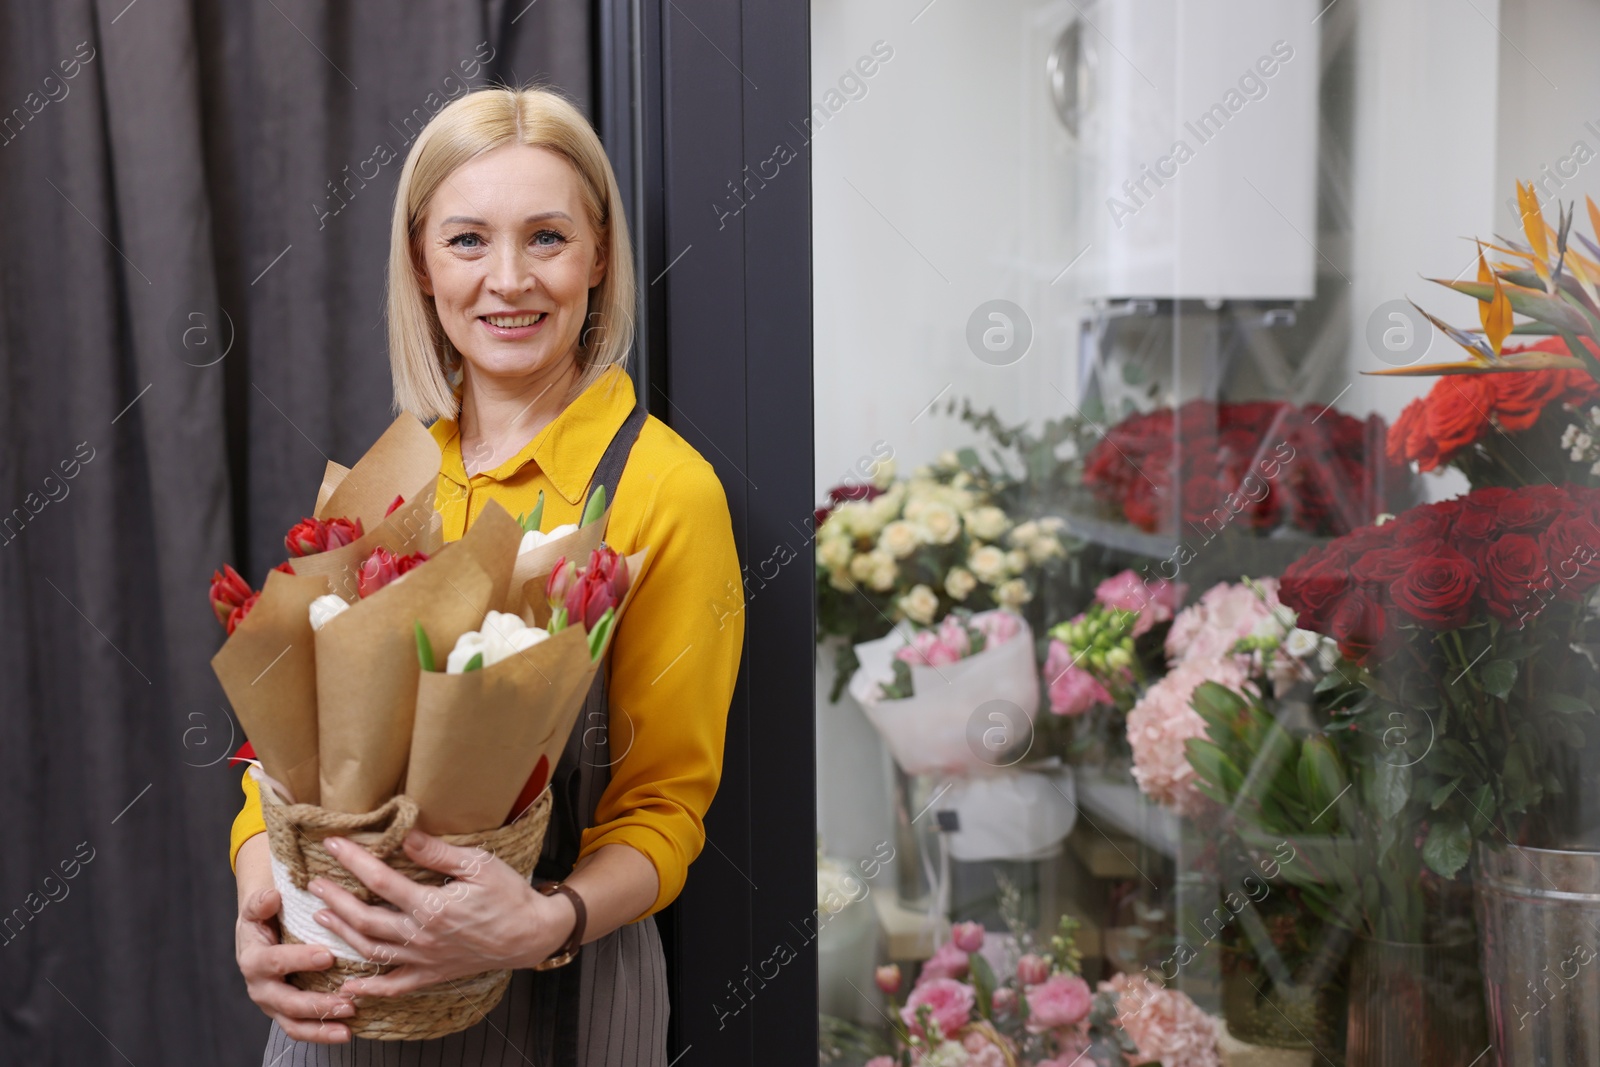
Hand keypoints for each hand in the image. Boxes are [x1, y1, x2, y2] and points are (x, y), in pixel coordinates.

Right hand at [235, 886, 353, 1043]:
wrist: (258, 936)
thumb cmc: (264, 918)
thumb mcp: (258, 907)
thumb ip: (261, 902)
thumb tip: (272, 897)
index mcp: (253, 959)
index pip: (275, 961)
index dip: (300, 960)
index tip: (328, 956)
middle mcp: (260, 987)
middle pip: (287, 1001)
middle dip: (317, 1004)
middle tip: (348, 1002)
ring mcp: (272, 1004)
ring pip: (294, 1024)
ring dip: (322, 1027)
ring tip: (348, 1029)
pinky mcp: (284, 1014)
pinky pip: (301, 1030)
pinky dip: (321, 1034)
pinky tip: (345, 1033)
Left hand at [309, 830, 575, 997]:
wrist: (531, 935)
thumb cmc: (509, 895)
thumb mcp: (479, 864)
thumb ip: (437, 853)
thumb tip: (404, 834)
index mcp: (432, 906)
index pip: (380, 881)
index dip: (354, 861)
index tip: (333, 844)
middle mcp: (422, 937)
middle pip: (366, 919)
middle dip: (337, 900)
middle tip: (316, 884)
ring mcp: (425, 960)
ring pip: (373, 950)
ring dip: (344, 934)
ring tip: (324, 917)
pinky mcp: (432, 975)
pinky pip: (395, 986)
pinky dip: (370, 989)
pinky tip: (349, 987)